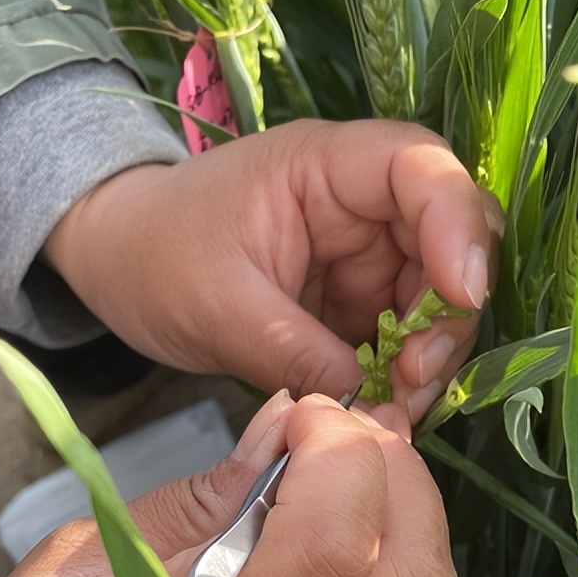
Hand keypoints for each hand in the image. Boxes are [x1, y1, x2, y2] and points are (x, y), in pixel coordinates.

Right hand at [0, 393, 455, 576]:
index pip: (331, 549)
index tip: (304, 418)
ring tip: (331, 485)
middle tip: (346, 435)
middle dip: (403, 479)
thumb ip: (196, 504)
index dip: (343, 456)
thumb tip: (285, 433)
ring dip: (395, 527)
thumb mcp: (69, 575)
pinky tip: (307, 569)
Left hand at [42, 119, 502, 420]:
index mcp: (323, 166)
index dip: (456, 223)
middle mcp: (359, 203)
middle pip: (449, 238)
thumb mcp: (215, 307)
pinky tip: (385, 410)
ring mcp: (364, 253)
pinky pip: (405, 335)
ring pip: (437, 297)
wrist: (117, 266)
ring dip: (432, 355)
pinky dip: (406, 375)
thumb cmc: (151, 257)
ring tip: (396, 408)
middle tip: (417, 381)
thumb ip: (293, 351)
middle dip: (448, 313)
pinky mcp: (357, 300)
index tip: (461, 295)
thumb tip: (366, 404)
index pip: (419, 168)